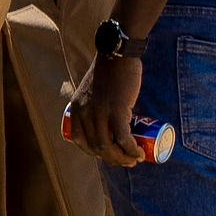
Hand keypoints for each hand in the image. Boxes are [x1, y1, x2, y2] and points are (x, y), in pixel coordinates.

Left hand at [68, 50, 146, 166]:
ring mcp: (99, 114)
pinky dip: (130, 150)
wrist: (118, 55)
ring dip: (122, 158)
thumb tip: (104, 120)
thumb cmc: (109, 72)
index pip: (80, 140)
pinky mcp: (117, 111)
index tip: (108, 154)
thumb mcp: (91, 90)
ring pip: (108, 147)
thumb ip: (93, 103)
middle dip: (112, 159)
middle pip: (96, 147)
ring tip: (134, 159)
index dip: (94, 152)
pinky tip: (139, 153)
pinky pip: (123, 139)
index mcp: (76, 109)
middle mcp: (84, 114)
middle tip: (126, 160)